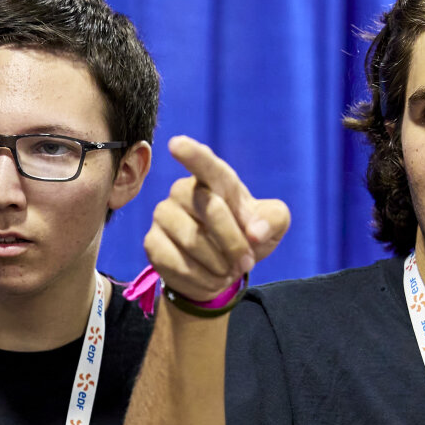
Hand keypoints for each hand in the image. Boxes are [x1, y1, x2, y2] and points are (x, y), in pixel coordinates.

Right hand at [144, 136, 291, 302]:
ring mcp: (163, 215)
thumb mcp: (272, 225)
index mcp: (216, 180)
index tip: (177, 145)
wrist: (224, 269)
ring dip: (220, 264)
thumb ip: (272, 220)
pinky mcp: (152, 242)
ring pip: (193, 241)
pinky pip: (178, 264)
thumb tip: (255, 232)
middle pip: (212, 210)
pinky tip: (210, 278)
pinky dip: (202, 279)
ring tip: (228, 270)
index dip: (192, 155)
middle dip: (235, 242)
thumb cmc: (249, 236)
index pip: (206, 165)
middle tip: (246, 262)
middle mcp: (184, 191)